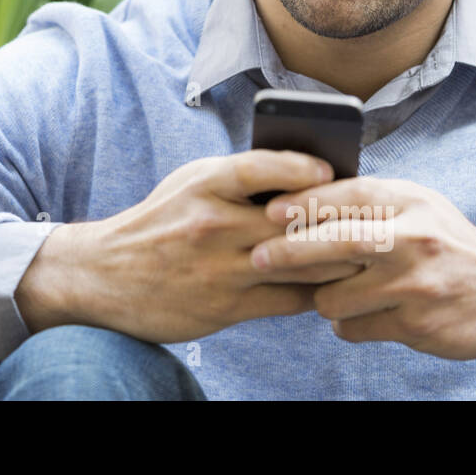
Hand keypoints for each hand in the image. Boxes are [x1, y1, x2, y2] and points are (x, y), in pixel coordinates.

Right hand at [16, 150, 365, 343]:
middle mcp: (212, 225)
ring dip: (337, 259)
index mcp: (203, 185)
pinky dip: (316, 291)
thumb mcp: (188, 185)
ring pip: (300, 263)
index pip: (258, 168)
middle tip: (372, 218)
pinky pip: (289, 299)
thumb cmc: (158, 222)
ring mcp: (221, 269)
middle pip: (292, 221)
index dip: (299, 168)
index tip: (329, 171)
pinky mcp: (226, 306)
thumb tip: (305, 175)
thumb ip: (239, 179)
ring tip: (367, 252)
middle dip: (336, 220)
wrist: (103, 275)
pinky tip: (333, 284)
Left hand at [250, 178, 475, 361]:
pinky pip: (354, 327)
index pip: (347, 194)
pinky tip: (361, 314)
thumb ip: (368, 202)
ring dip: (322, 297)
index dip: (303, 202)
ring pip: (335, 294)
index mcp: (410, 202)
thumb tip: (295, 199)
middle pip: (335, 242)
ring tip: (332, 291)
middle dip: (289, 252)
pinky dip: (347, 323)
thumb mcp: (418, 207)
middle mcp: (414, 239)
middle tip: (258, 257)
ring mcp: (415, 285)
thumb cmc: (448, 244)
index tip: (269, 212)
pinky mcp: (416, 325)